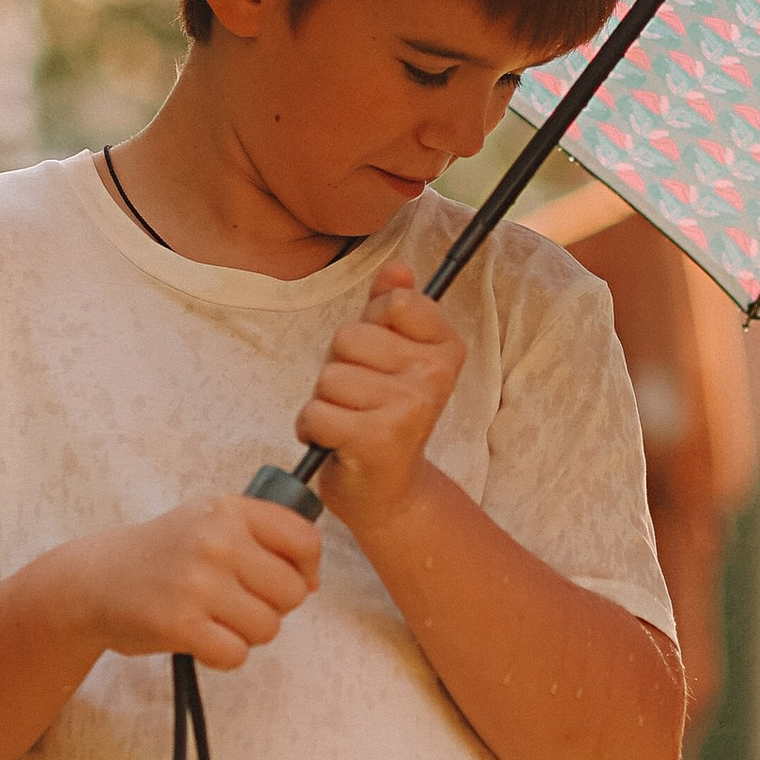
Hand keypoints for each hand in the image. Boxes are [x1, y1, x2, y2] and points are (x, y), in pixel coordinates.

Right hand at [54, 494, 321, 670]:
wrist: (94, 579)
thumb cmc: (163, 554)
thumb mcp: (208, 520)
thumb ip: (262, 536)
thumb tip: (312, 580)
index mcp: (229, 510)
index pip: (305, 540)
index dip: (307, 568)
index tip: (289, 578)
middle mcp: (216, 541)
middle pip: (293, 592)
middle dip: (274, 606)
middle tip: (239, 602)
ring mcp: (197, 583)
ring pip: (268, 627)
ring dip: (247, 633)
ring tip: (216, 618)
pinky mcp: (180, 624)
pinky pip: (235, 654)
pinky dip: (223, 654)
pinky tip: (201, 637)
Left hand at [294, 260, 465, 533]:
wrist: (388, 493)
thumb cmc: (382, 415)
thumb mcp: (391, 355)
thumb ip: (392, 307)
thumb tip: (398, 267)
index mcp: (446, 348)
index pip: (391, 304)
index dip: (369, 330)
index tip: (381, 362)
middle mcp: (435, 375)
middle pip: (350, 337)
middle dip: (339, 367)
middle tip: (360, 399)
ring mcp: (410, 407)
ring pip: (329, 376)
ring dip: (325, 402)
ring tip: (350, 422)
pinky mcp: (377, 439)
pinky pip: (315, 412)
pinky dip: (313, 430)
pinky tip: (337, 443)